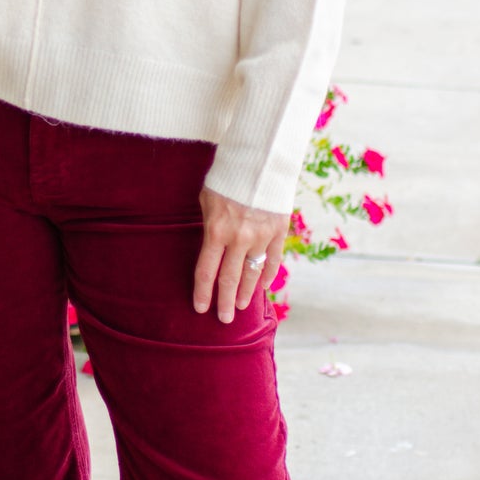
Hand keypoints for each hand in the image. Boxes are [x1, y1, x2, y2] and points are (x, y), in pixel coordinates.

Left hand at [193, 187, 288, 323]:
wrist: (261, 160)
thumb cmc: (227, 177)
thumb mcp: (207, 199)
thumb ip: (208, 225)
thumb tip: (209, 246)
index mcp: (216, 231)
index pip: (206, 271)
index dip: (203, 292)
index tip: (200, 308)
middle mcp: (239, 238)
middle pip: (230, 279)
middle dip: (226, 302)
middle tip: (224, 320)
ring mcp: (262, 236)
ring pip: (253, 273)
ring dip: (247, 292)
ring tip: (242, 306)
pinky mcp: (279, 231)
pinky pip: (273, 260)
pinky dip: (268, 275)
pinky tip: (263, 286)